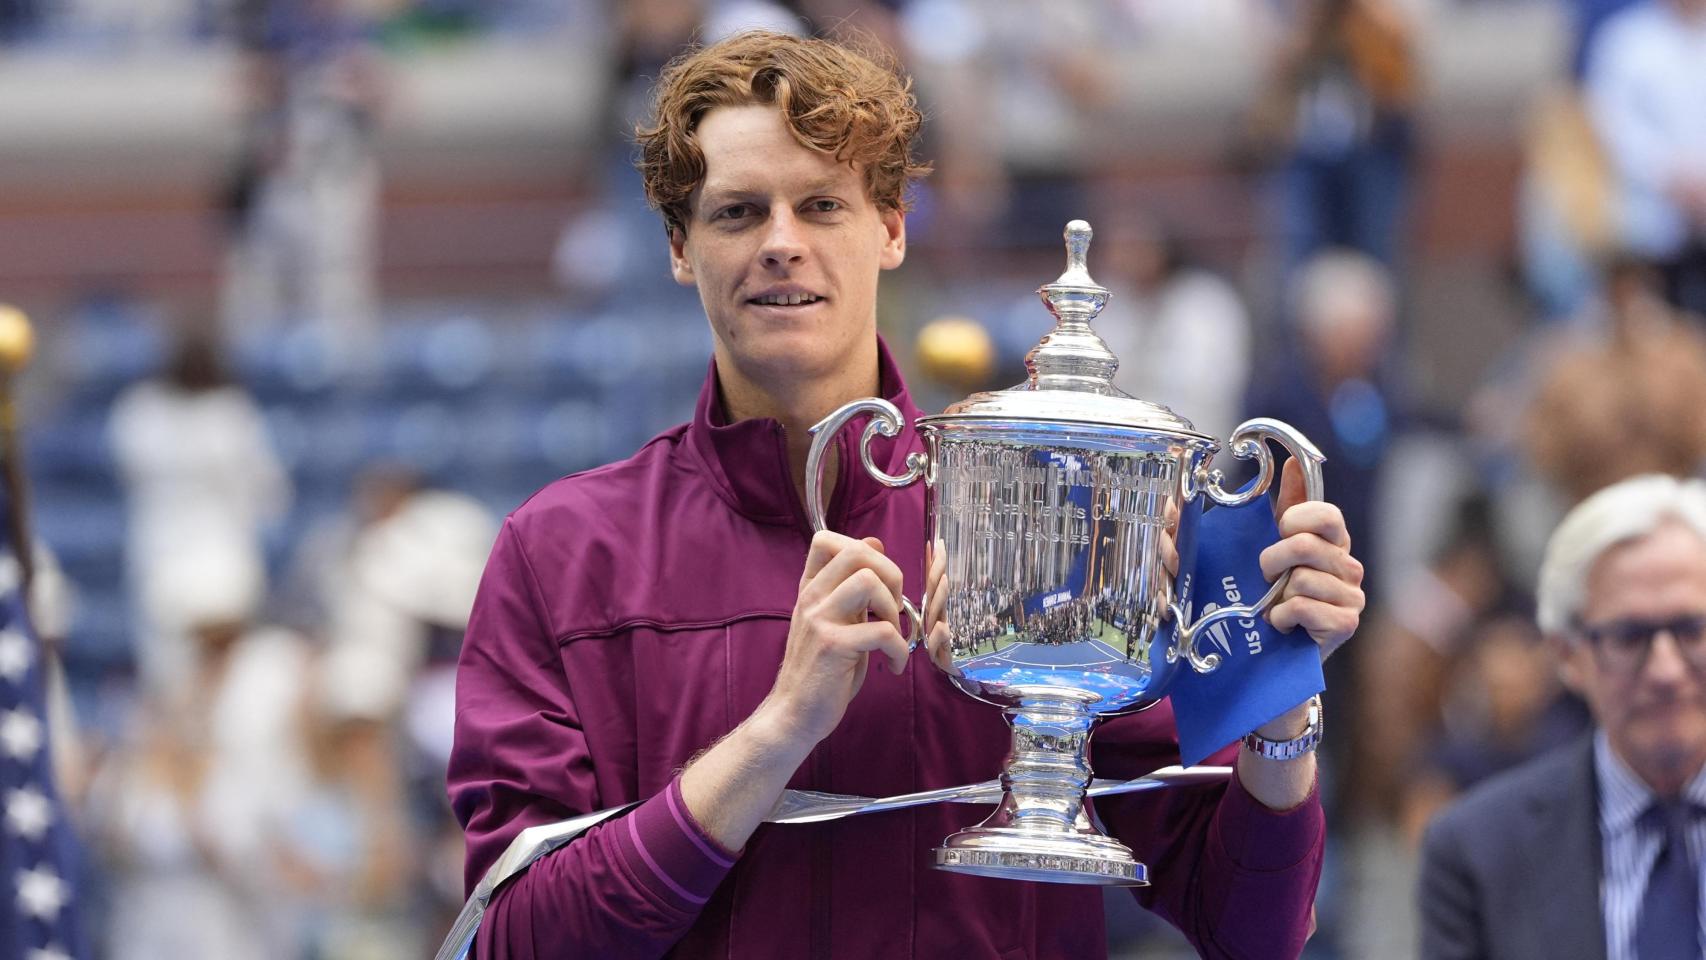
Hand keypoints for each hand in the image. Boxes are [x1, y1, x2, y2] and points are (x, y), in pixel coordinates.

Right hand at [758, 531, 911, 747]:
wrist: (793, 714)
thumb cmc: (820, 671)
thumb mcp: (836, 619)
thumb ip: (851, 585)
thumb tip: (874, 542)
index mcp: (811, 590)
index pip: (826, 539)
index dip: (864, 550)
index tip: (878, 583)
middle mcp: (812, 598)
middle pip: (856, 552)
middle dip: (890, 574)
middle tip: (893, 608)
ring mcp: (819, 620)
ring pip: (868, 582)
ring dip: (892, 609)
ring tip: (890, 635)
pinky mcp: (832, 646)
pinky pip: (882, 631)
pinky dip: (899, 649)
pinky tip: (893, 665)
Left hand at [1258, 458, 1364, 661]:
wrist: (1278, 649)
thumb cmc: (1278, 592)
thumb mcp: (1279, 546)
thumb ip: (1289, 505)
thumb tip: (1293, 462)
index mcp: (1336, 543)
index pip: (1326, 514)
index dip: (1295, 520)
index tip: (1280, 532)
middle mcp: (1350, 567)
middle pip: (1304, 546)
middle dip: (1272, 560)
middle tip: (1267, 576)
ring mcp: (1352, 597)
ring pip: (1300, 579)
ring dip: (1275, 595)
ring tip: (1277, 603)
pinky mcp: (1345, 625)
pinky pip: (1302, 607)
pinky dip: (1281, 617)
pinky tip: (1283, 624)